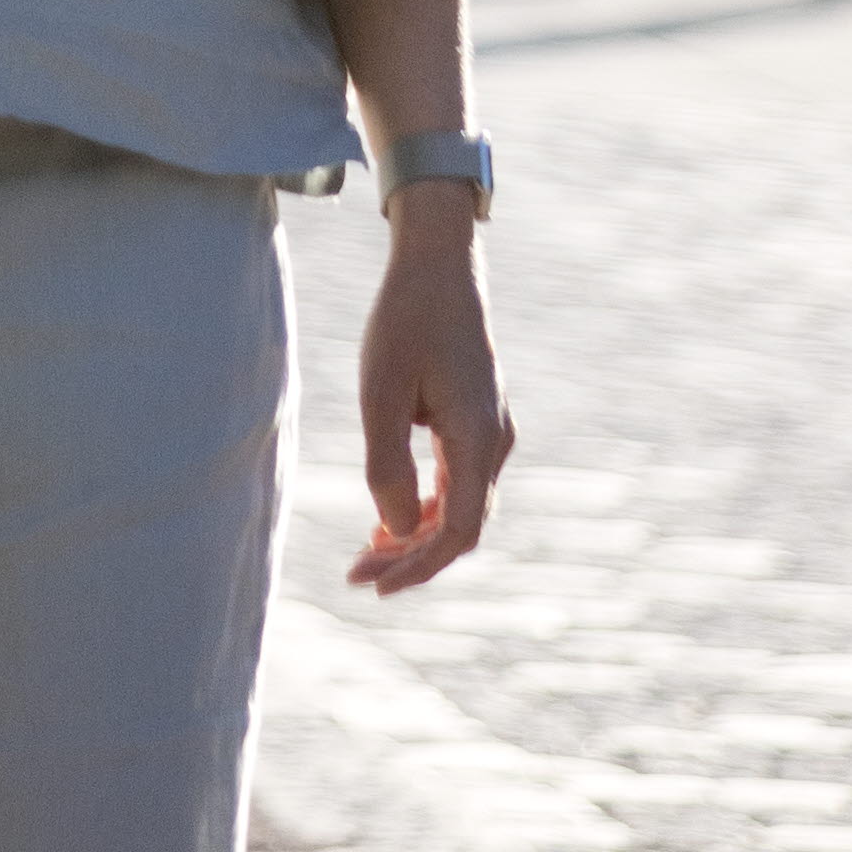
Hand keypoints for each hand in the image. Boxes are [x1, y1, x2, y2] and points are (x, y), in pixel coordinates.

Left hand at [345, 213, 513, 595]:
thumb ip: (387, 462)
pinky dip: (426, 507)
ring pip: (460, 507)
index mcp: (477, 437)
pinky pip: (458, 482)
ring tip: (367, 554)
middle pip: (462, 527)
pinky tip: (389, 519)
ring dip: (417, 535)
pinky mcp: (476, 421)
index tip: (377, 585)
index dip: (421, 566)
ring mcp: (489, 432)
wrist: (438, 266)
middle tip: (358, 576)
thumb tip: (398, 528)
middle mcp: (493, 441)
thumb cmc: (406, 320)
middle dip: (412, 558)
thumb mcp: (380, 391)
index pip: (461, 530)